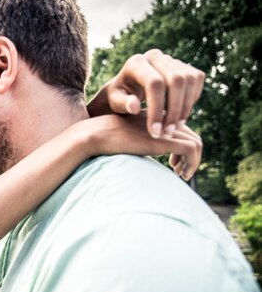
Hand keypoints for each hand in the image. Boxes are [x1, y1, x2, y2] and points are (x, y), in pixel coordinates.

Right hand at [80, 114, 202, 180]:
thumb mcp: (126, 136)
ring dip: (193, 162)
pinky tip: (179, 173)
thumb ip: (139, 140)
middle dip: (190, 156)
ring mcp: (165, 129)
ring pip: (195, 143)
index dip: (181, 147)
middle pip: (190, 136)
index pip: (180, 130)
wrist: (95, 134)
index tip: (172, 163)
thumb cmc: (104, 139)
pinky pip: (190, 149)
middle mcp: (164, 120)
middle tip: (179, 171)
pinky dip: (191, 163)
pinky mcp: (164, 140)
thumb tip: (145, 152)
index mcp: (155, 116)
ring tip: (181, 174)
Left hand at [88, 49, 204, 138]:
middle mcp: (155, 56)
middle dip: (174, 110)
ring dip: (185, 107)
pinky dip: (192, 99)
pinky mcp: (183, 65)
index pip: (154, 83)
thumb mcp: (114, 102)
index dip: (157, 109)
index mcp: (135, 63)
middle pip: (176, 80)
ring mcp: (171, 59)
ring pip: (189, 80)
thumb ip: (122, 104)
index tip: (155, 131)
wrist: (129, 87)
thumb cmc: (119, 97)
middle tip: (168, 132)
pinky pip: (196, 79)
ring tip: (174, 127)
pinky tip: (180, 114)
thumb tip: (135, 107)